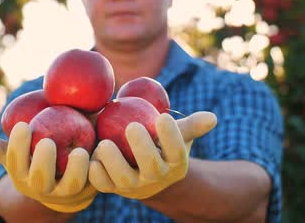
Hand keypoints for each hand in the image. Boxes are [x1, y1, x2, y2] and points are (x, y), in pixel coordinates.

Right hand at [0, 123, 96, 212]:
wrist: (68, 184)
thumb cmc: (41, 158)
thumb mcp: (22, 155)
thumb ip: (4, 148)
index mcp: (22, 175)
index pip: (15, 161)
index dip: (17, 146)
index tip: (22, 125)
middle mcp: (43, 186)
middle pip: (40, 178)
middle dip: (42, 162)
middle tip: (47, 142)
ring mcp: (68, 190)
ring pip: (71, 184)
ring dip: (75, 169)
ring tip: (80, 151)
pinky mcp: (90, 188)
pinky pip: (95, 181)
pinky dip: (98, 169)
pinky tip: (100, 154)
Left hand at [88, 111, 216, 198]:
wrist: (143, 168)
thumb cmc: (161, 143)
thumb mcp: (178, 134)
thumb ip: (191, 125)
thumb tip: (212, 117)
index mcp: (175, 164)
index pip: (177, 152)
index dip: (171, 136)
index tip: (162, 116)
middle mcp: (156, 178)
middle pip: (152, 167)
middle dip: (143, 148)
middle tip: (132, 126)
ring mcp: (134, 185)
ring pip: (124, 178)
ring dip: (114, 161)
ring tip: (106, 143)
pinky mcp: (113, 188)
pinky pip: (103, 185)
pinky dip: (96, 173)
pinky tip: (92, 157)